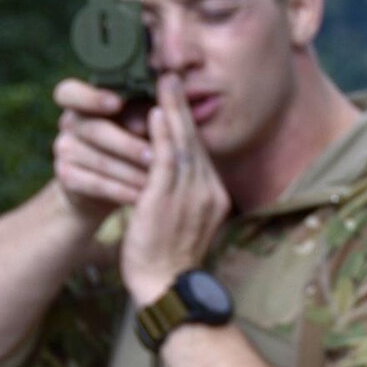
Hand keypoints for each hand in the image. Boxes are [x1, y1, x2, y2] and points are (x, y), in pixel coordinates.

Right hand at [50, 78, 151, 225]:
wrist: (109, 187)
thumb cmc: (134, 144)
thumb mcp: (142, 125)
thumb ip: (149, 112)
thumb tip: (171, 103)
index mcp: (84, 101)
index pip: (70, 92)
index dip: (91, 97)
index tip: (117, 103)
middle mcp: (70, 123)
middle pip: (93, 129)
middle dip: (127, 144)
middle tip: (155, 155)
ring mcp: (65, 150)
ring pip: (98, 159)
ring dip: (131, 171)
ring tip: (159, 179)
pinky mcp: (67, 177)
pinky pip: (95, 183)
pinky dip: (122, 191)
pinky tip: (142, 196)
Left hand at [120, 83, 229, 306]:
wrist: (166, 287)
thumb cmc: (168, 262)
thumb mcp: (184, 227)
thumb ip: (182, 201)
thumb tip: (167, 182)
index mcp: (215, 198)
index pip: (202, 154)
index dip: (189, 126)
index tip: (179, 102)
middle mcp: (209, 192)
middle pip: (197, 142)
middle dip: (183, 108)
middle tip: (173, 78)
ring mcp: (192, 195)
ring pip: (182, 143)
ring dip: (172, 110)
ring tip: (163, 84)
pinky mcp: (168, 197)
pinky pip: (165, 157)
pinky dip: (161, 132)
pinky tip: (152, 112)